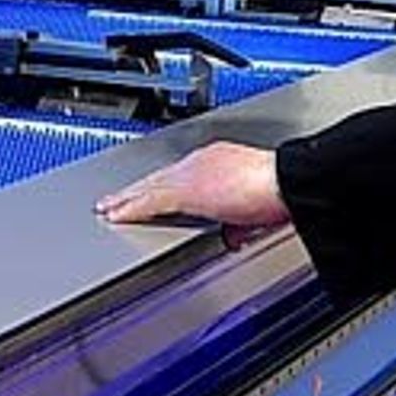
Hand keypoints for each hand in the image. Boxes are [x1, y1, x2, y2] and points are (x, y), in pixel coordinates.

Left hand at [97, 141, 289, 232]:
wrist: (287, 182)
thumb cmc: (282, 189)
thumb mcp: (257, 208)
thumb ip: (239, 221)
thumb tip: (234, 235)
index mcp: (219, 160)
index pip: (180, 174)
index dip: (161, 185)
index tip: (149, 193)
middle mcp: (201, 161)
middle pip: (158, 178)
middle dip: (136, 189)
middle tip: (115, 199)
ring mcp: (191, 174)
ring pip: (148, 187)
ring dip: (127, 199)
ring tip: (108, 208)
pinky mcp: (186, 191)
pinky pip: (150, 201)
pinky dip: (131, 209)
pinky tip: (118, 215)